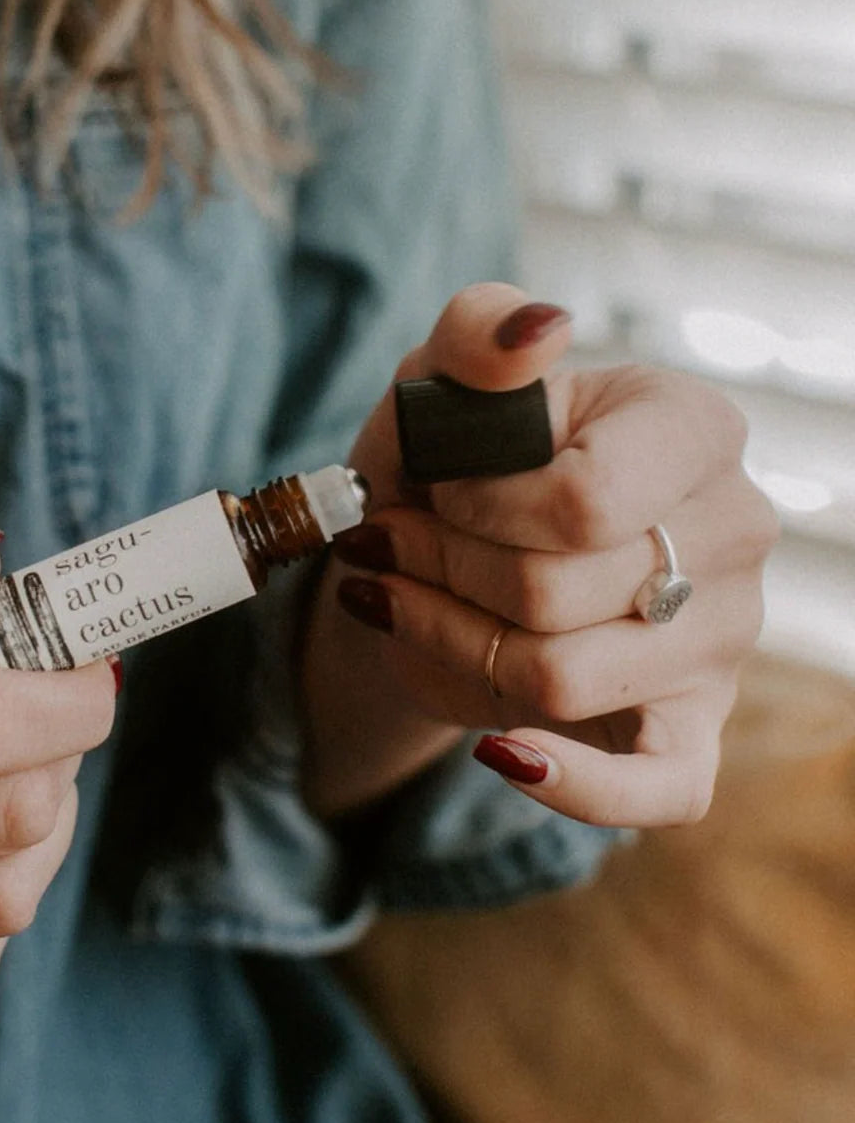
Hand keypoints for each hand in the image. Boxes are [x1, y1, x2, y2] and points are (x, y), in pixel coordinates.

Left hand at [303, 282, 777, 827]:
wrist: (442, 557)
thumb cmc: (451, 466)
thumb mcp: (443, 383)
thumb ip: (477, 335)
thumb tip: (535, 331)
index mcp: (690, 430)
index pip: (582, 503)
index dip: (474, 509)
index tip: (436, 489)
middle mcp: (730, 533)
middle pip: (554, 594)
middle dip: (439, 570)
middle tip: (391, 546)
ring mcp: (720, 640)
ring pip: (559, 678)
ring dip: (448, 641)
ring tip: (405, 601)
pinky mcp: (690, 729)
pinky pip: (657, 791)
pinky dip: (568, 782)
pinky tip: (498, 749)